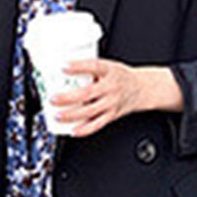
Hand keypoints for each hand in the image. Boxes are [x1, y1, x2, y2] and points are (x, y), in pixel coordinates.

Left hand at [53, 60, 181, 135]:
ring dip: (72, 115)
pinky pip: (97, 125)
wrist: (142, 89)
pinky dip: (84, 129)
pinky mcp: (112, 115)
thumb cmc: (121, 77)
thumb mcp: (109, 66)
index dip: (78, 66)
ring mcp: (111, 103)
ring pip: (90, 111)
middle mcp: (111, 87)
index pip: (93, 66)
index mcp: (109, 71)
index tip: (63, 67)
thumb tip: (64, 73)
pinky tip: (73, 130)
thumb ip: (90, 70)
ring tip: (58, 115)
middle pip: (87, 93)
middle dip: (68, 97)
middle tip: (53, 98)